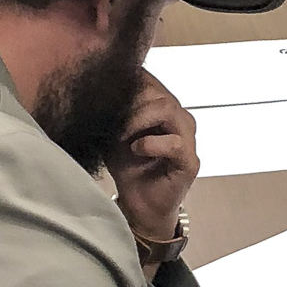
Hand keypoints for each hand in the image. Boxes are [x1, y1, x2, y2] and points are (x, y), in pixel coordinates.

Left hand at [107, 74, 198, 243]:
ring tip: (121, 135)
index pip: (150, 81)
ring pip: (168, 109)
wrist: (139, 205)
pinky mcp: (189, 160)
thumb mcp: (115, 134)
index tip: (103, 92)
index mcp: (163, 107)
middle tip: (110, 119)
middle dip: (130, 102)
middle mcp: (179, 117)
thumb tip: (97, 91)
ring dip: (138, 119)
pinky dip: (152, 143)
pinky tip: (137, 149)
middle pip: (157, 92)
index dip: (129, 82)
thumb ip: (114, 113)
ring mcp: (187, 138)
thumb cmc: (129, 168)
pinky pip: (174, 143)